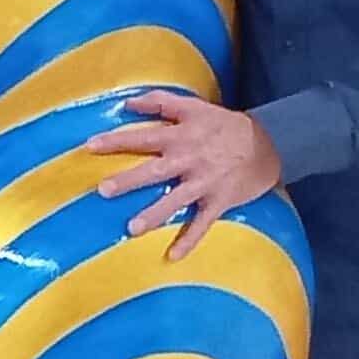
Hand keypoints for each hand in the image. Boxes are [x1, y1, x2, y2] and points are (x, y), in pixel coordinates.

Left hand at [86, 91, 282, 259]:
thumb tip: (128, 102)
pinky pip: (202, 224)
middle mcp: (189, 161)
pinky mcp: (218, 202)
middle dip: (128, 181)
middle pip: (154, 171)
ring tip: (131, 229)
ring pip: (176, 201)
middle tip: (103, 190)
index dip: (116, 141)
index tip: (89, 146)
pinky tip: (173, 256)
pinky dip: (189, 241)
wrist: (269, 144)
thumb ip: (160, 102)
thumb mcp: (194, 106)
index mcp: (180, 137)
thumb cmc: (223, 125)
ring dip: (154, 215)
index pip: (142, 138)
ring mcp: (204, 183)